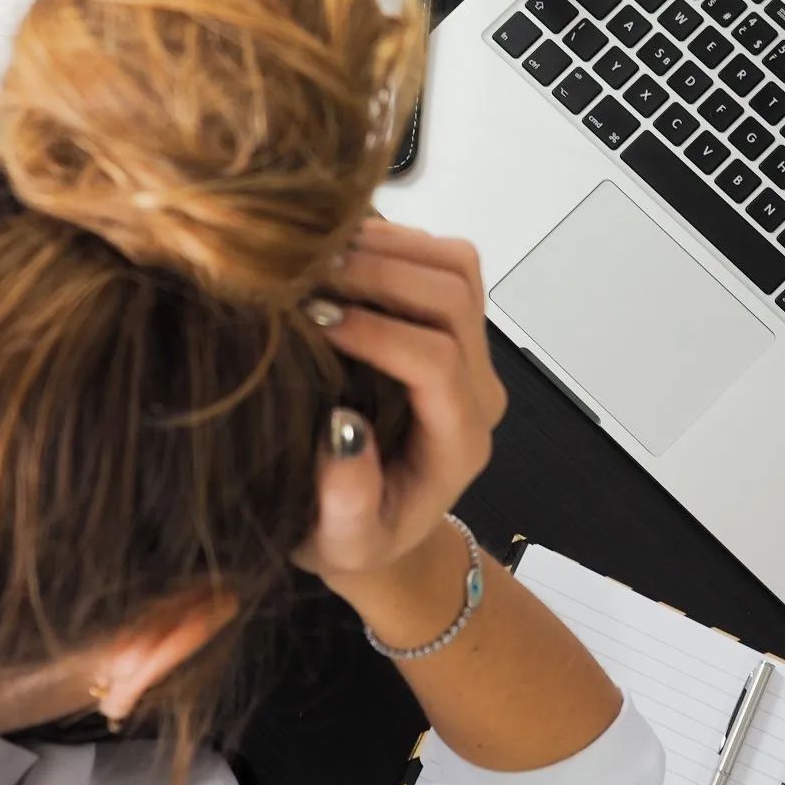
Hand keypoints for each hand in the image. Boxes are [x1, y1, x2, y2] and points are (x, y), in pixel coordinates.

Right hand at [294, 220, 506, 587]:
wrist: (378, 525)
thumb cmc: (354, 538)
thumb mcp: (341, 542)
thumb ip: (347, 501)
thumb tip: (342, 428)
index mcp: (458, 443)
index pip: (437, 363)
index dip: (378, 332)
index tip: (313, 320)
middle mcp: (477, 390)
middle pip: (454, 299)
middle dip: (381, 274)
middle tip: (307, 272)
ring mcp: (471, 351)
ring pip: (456, 267)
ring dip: (389, 247)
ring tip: (318, 254)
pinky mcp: (452, 323)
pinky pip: (441, 260)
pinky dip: (391, 241)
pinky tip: (335, 252)